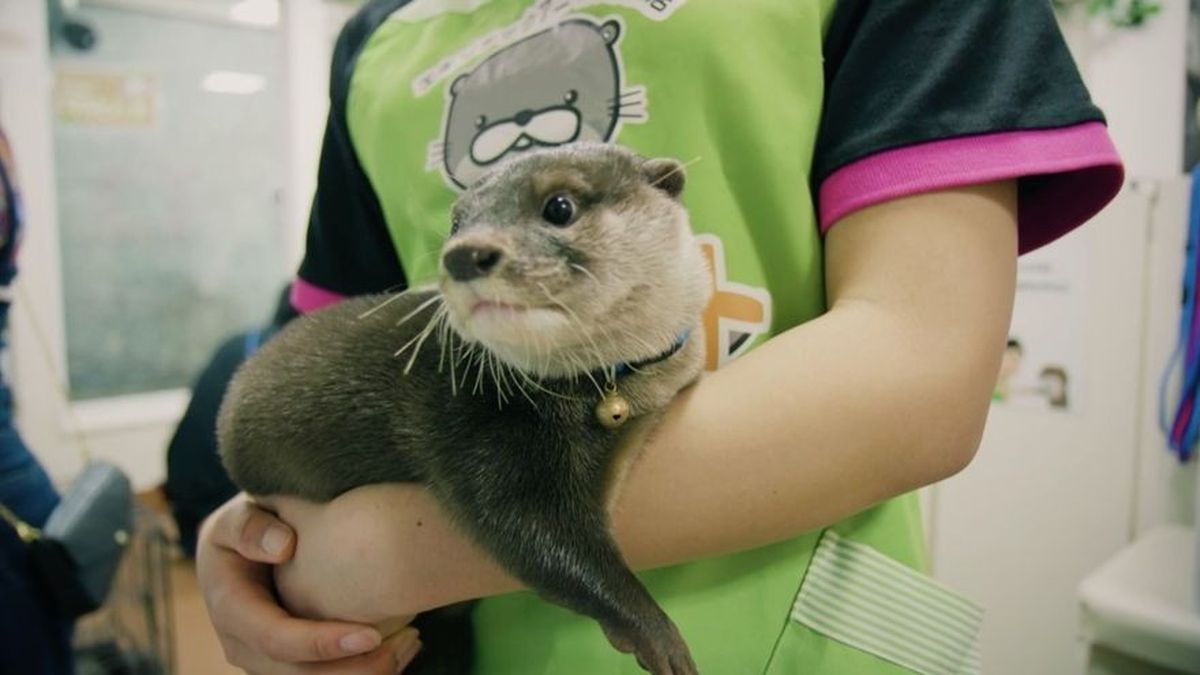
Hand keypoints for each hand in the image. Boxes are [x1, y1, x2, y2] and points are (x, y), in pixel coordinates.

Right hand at [196, 493, 422, 673]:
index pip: (275, 639)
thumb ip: (250, 526)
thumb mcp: (237, 515)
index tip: (371, 636)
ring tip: (412, 645)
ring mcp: (268, 660)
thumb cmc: (248, 523)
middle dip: (355, 669)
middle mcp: (245, 646)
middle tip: (407, 644)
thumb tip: (282, 547)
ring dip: (367, 673)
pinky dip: (365, 668)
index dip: (321, 644)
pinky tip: (403, 649)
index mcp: (231, 610)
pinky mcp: (293, 662)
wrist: (245, 543)